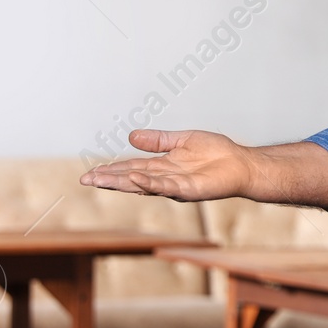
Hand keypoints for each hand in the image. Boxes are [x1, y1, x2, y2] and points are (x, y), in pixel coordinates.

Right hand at [79, 129, 253, 201]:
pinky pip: (166, 186)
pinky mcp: (189, 190)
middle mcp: (165, 178)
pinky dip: (150, 183)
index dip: (111, 171)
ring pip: (144, 184)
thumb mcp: (182, 140)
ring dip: (123, 182)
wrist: (241, 163)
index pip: (131, 168)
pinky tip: (135, 178)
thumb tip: (131, 137)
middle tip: (85, 180)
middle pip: (131, 178)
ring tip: (102, 179)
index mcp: (162, 166)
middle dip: (109, 180)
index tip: (90, 173)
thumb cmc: (217, 153)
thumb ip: (158, 140)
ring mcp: (176, 186)